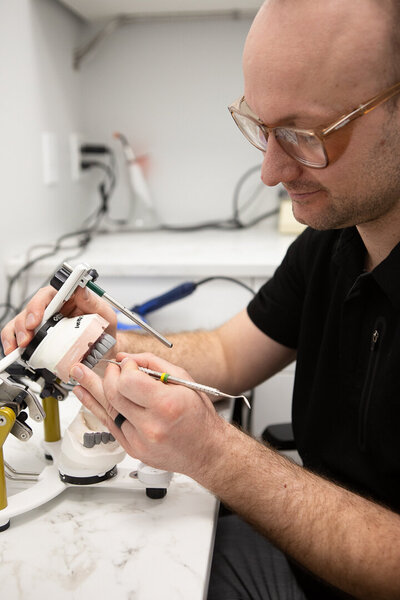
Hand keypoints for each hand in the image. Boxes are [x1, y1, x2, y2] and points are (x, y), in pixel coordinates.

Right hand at [1, 285, 117, 354]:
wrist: (106, 351)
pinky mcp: (39, 337)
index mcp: (68, 298)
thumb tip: (82, 289)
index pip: (49, 294)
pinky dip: (13, 342)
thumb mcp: (106, 316)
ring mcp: (44, 323)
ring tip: (22, 346)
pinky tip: (14, 350)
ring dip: (17, 333)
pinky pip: (19, 336)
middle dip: (25, 323)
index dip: (38, 304)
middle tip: (28, 337)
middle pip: (31, 309)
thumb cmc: (105, 331)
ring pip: (21, 322)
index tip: (36, 318)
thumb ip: (95, 303)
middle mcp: (53, 308)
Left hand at [70, 352, 227, 476]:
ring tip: (77, 374)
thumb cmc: (198, 416)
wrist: (206, 451)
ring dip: (90, 389)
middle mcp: (150, 426)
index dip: (125, 368)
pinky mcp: (131, 449)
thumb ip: (153, 364)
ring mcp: (138, 441)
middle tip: (109, 367)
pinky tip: (86, 395)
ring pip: (106, 410)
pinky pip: (109, 424)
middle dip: (108, 375)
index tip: (130, 364)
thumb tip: (127, 358)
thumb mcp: (184, 380)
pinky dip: (97, 407)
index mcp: (166, 405)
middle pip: (113, 395)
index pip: (129, 381)